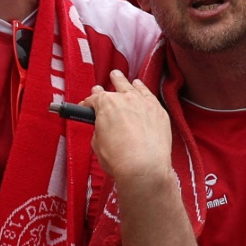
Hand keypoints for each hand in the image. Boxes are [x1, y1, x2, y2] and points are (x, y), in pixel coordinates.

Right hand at [85, 71, 175, 189]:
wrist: (144, 168)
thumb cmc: (119, 159)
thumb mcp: (97, 144)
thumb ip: (99, 130)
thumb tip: (104, 128)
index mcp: (106, 104)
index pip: (93, 100)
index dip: (87, 105)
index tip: (86, 108)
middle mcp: (125, 98)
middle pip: (113, 88)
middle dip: (105, 88)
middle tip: (100, 88)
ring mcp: (144, 103)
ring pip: (132, 87)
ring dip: (124, 82)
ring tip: (118, 77)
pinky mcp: (159, 111)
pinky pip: (149, 95)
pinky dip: (143, 89)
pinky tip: (140, 86)